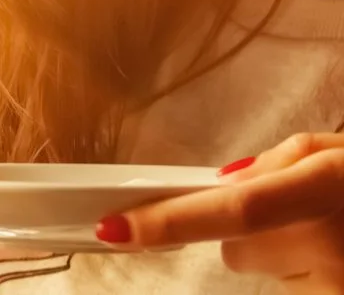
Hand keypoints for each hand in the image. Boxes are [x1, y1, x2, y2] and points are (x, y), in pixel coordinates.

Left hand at [96, 134, 343, 292]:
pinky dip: (305, 273)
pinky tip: (339, 252)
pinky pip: (295, 290)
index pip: (232, 210)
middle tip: (296, 209)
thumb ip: (281, 161)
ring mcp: (335, 289)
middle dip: (246, 232)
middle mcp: (327, 247)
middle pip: (235, 250)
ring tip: (331, 231)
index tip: (112, 228)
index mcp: (324, 191)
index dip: (168, 221)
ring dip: (281, 254)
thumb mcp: (341, 152)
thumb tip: (223, 182)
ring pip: (264, 273)